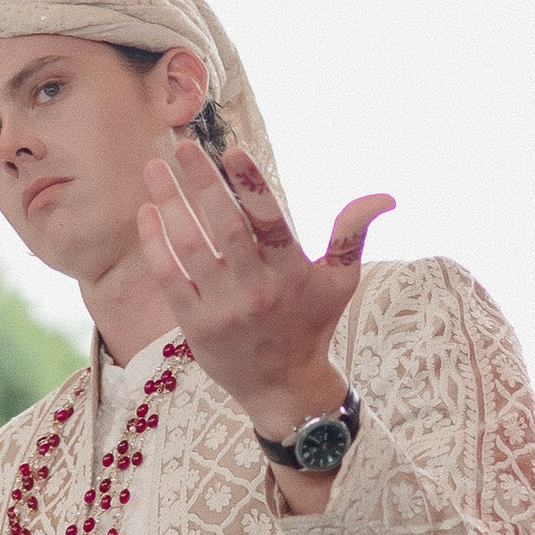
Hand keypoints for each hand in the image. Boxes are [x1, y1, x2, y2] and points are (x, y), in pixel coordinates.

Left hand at [130, 137, 390, 473]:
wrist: (283, 388)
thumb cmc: (312, 324)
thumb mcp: (339, 280)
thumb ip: (352, 233)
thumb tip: (385, 197)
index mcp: (292, 274)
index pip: (270, 222)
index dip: (251, 185)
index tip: (232, 149)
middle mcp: (258, 291)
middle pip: (225, 228)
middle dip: (202, 183)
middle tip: (183, 146)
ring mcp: (224, 309)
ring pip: (190, 248)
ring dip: (170, 204)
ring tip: (155, 168)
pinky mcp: (196, 325)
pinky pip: (169, 277)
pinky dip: (156, 243)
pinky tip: (148, 211)